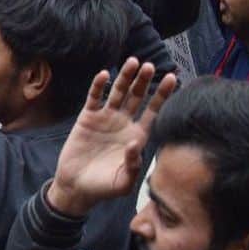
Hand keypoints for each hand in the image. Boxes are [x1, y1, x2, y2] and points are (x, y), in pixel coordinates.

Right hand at [47, 58, 177, 217]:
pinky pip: (94, 98)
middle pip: (137, 97)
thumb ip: (133, 166)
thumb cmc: (103, 187)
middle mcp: (124, 124)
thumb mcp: (123, 183)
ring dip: (124, 78)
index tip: (172, 77)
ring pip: (118, 93)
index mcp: (138, 136)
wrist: (76, 187)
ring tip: (132, 62)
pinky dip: (98, 86)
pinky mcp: (87, 118)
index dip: (162, 94)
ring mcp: (105, 119)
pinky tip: (104, 74)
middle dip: (144, 81)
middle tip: (150, 66)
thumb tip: (136, 143)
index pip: (154, 111)